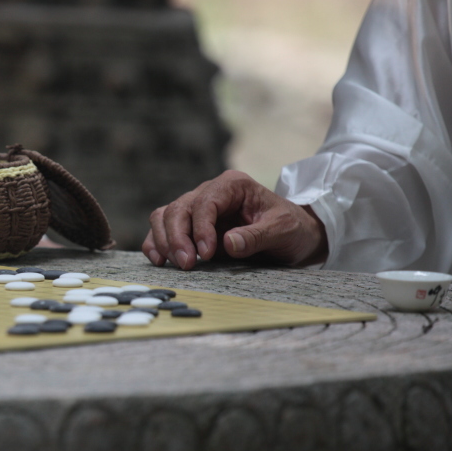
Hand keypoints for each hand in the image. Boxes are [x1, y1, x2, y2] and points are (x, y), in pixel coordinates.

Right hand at [142, 170, 327, 269]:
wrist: (295, 236)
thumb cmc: (292, 229)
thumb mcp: (283, 231)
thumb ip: (256, 236)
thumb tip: (227, 243)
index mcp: (232, 185)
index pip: (204, 202)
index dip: (200, 228)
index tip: (206, 254)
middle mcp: (210, 192)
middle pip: (178, 209)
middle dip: (177, 237)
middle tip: (187, 265)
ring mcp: (197, 209)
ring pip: (165, 217)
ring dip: (165, 241)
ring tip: (179, 265)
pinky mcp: (190, 227)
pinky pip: (162, 229)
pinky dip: (156, 244)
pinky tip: (160, 261)